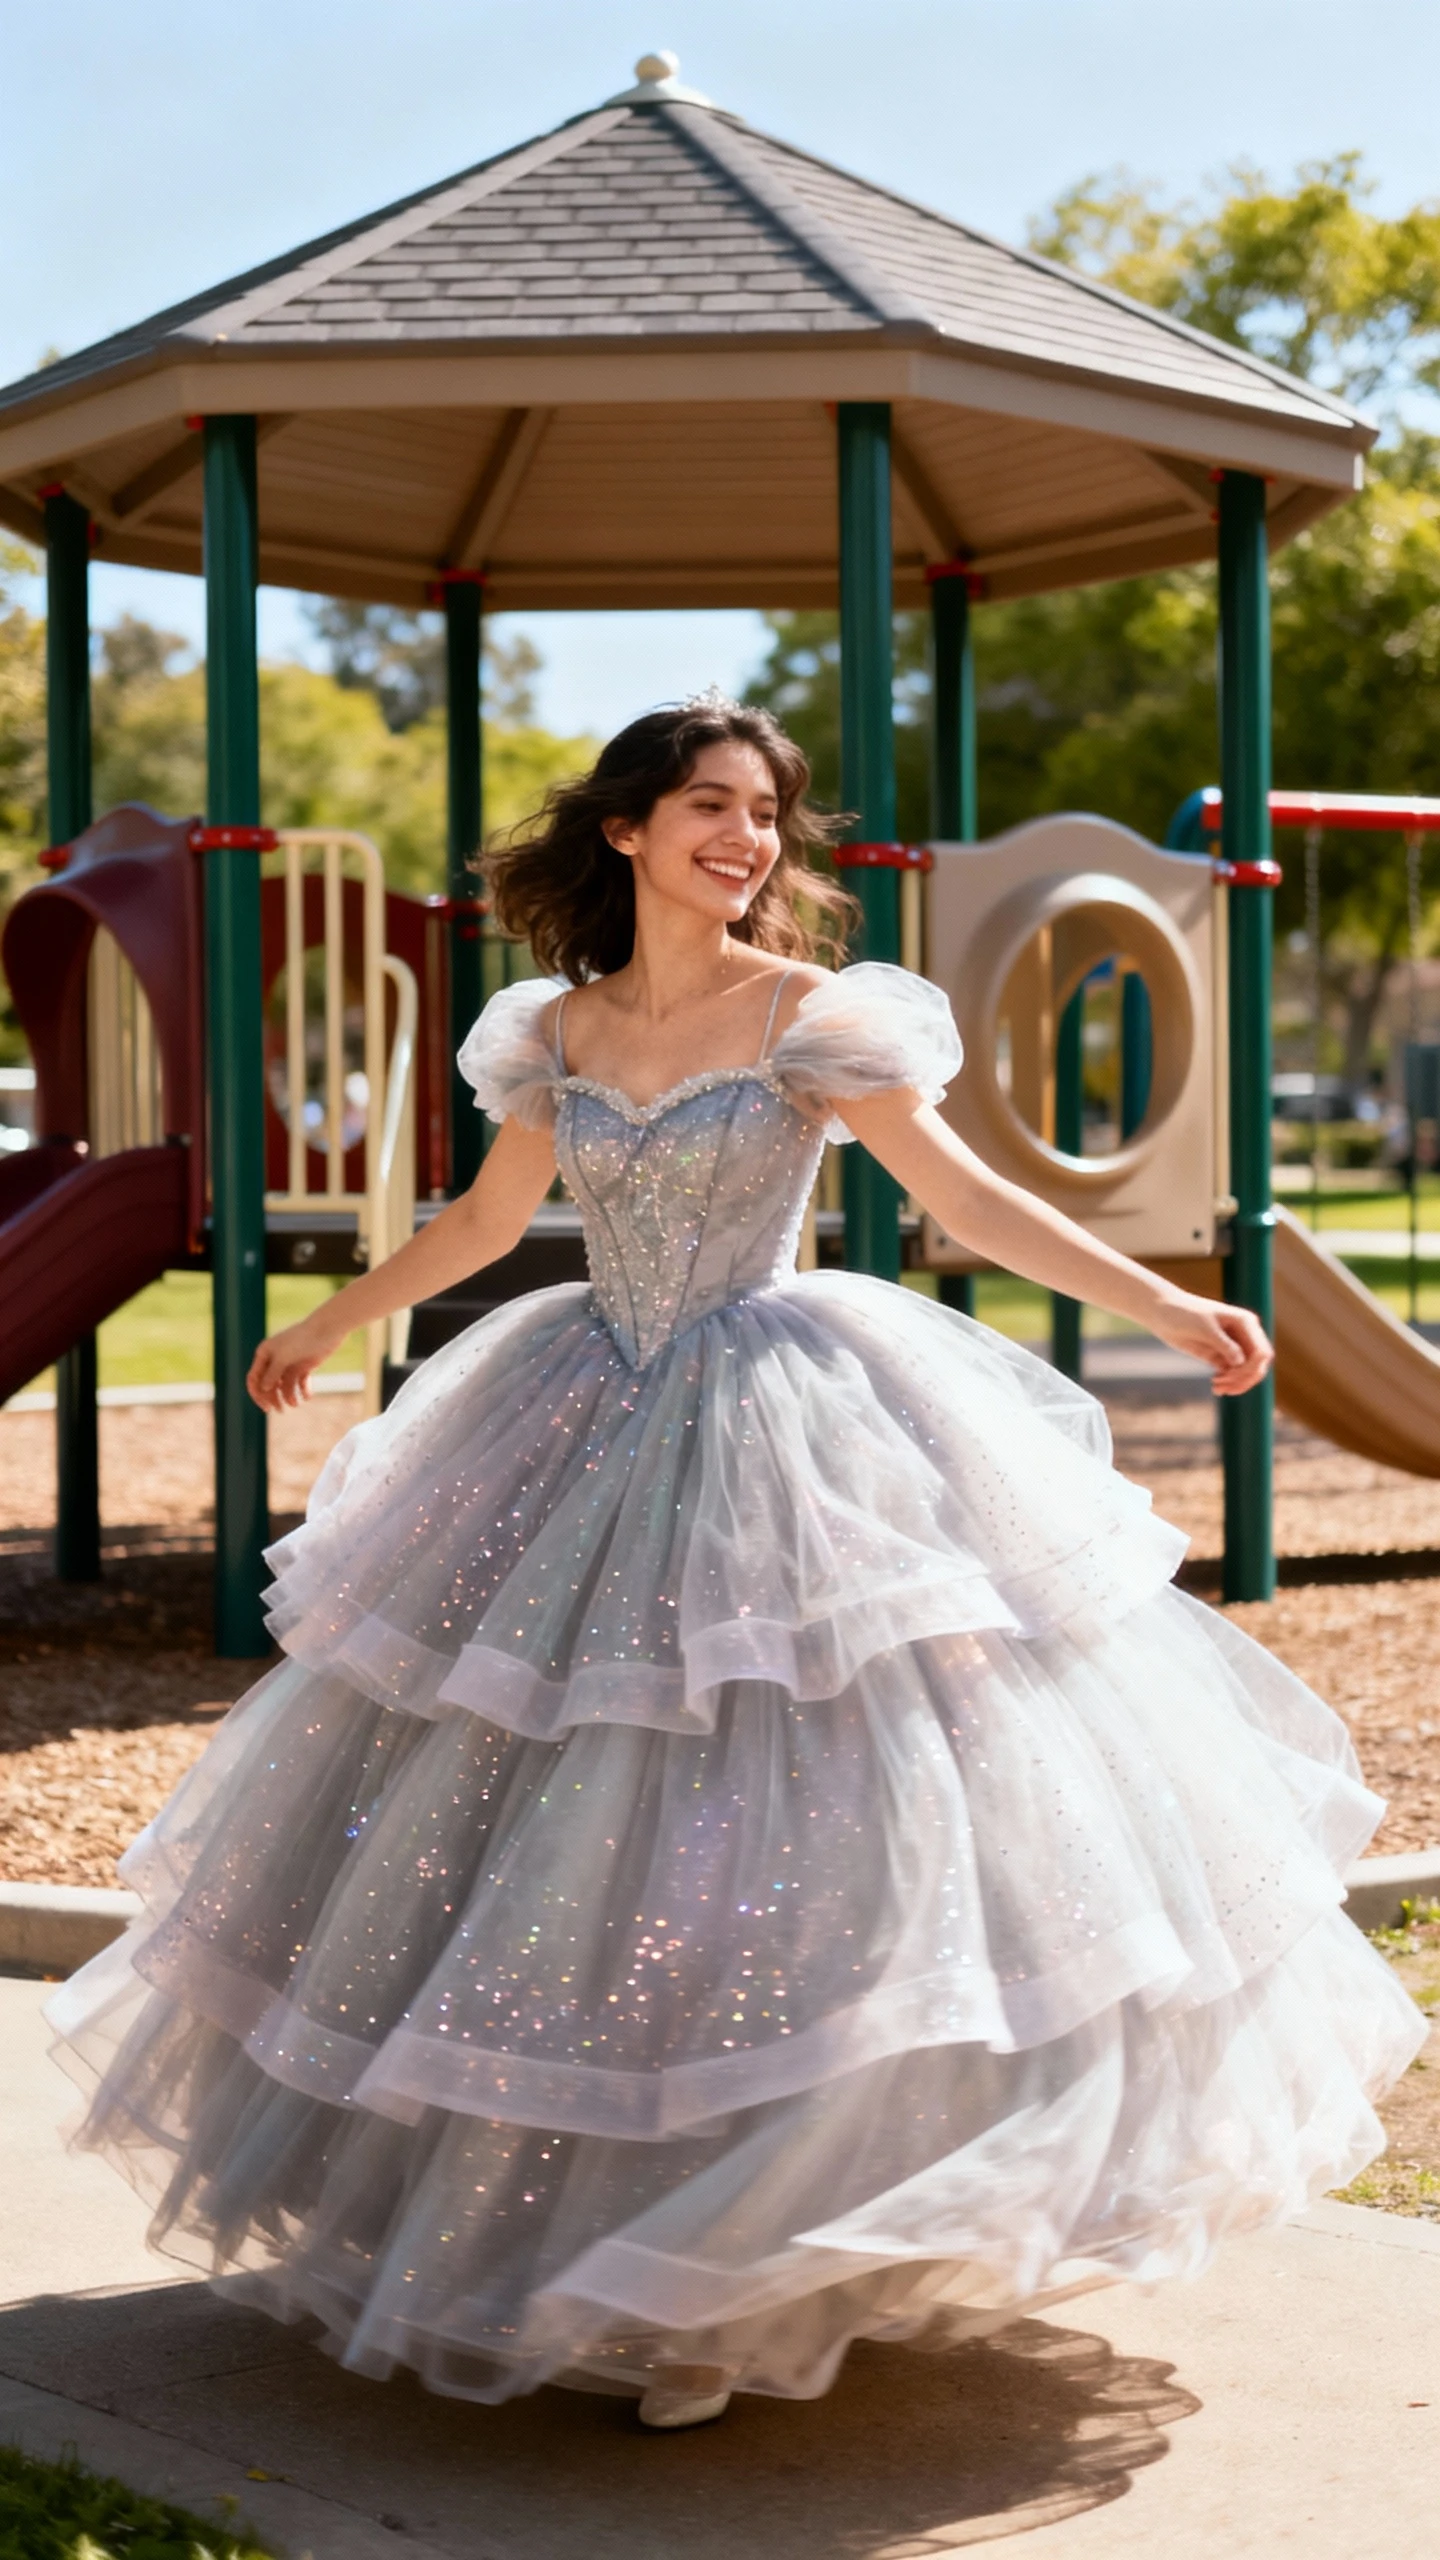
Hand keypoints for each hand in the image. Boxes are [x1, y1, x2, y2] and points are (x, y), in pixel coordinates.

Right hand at [247, 1310, 339, 1412]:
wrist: (326, 1330)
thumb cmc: (301, 1340)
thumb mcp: (283, 1358)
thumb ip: (272, 1374)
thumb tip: (263, 1389)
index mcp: (264, 1354)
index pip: (254, 1378)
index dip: (257, 1394)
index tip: (266, 1407)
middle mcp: (275, 1359)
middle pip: (269, 1385)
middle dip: (273, 1398)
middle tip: (280, 1410)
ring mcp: (289, 1363)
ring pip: (284, 1386)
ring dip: (289, 1397)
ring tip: (296, 1403)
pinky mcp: (303, 1366)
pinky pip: (299, 1383)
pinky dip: (302, 1391)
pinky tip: (307, 1397)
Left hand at [1150, 1291, 1272, 1396]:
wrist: (1163, 1313)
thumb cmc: (1184, 1314)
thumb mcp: (1205, 1328)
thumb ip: (1224, 1344)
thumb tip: (1241, 1362)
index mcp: (1246, 1322)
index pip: (1261, 1352)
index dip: (1252, 1369)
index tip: (1230, 1375)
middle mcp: (1244, 1334)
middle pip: (1257, 1365)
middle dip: (1244, 1379)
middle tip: (1221, 1385)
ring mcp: (1233, 1346)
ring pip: (1246, 1372)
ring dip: (1236, 1384)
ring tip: (1216, 1388)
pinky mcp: (1220, 1356)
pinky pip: (1232, 1374)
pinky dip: (1228, 1383)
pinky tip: (1215, 1387)